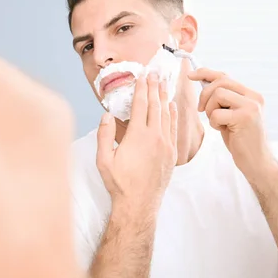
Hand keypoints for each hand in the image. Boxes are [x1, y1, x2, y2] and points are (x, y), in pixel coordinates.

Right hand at [96, 73, 177, 212]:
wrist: (139, 204)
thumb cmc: (119, 183)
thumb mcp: (103, 159)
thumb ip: (104, 135)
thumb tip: (106, 115)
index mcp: (137, 136)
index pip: (140, 105)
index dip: (141, 88)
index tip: (142, 75)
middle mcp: (154, 137)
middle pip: (155, 105)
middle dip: (154, 87)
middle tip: (154, 73)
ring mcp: (165, 145)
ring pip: (166, 115)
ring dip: (164, 98)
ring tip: (163, 84)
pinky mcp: (171, 153)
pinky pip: (173, 128)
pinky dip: (173, 115)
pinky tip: (172, 106)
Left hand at [188, 68, 271, 175]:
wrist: (256, 160)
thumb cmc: (240, 138)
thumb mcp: (231, 114)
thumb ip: (223, 99)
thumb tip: (203, 81)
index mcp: (251, 94)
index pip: (225, 76)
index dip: (205, 73)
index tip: (190, 75)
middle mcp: (254, 97)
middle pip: (220, 82)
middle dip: (204, 95)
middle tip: (202, 110)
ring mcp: (251, 106)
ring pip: (217, 94)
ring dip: (210, 110)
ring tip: (218, 122)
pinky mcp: (245, 117)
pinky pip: (217, 113)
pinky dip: (214, 122)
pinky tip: (223, 130)